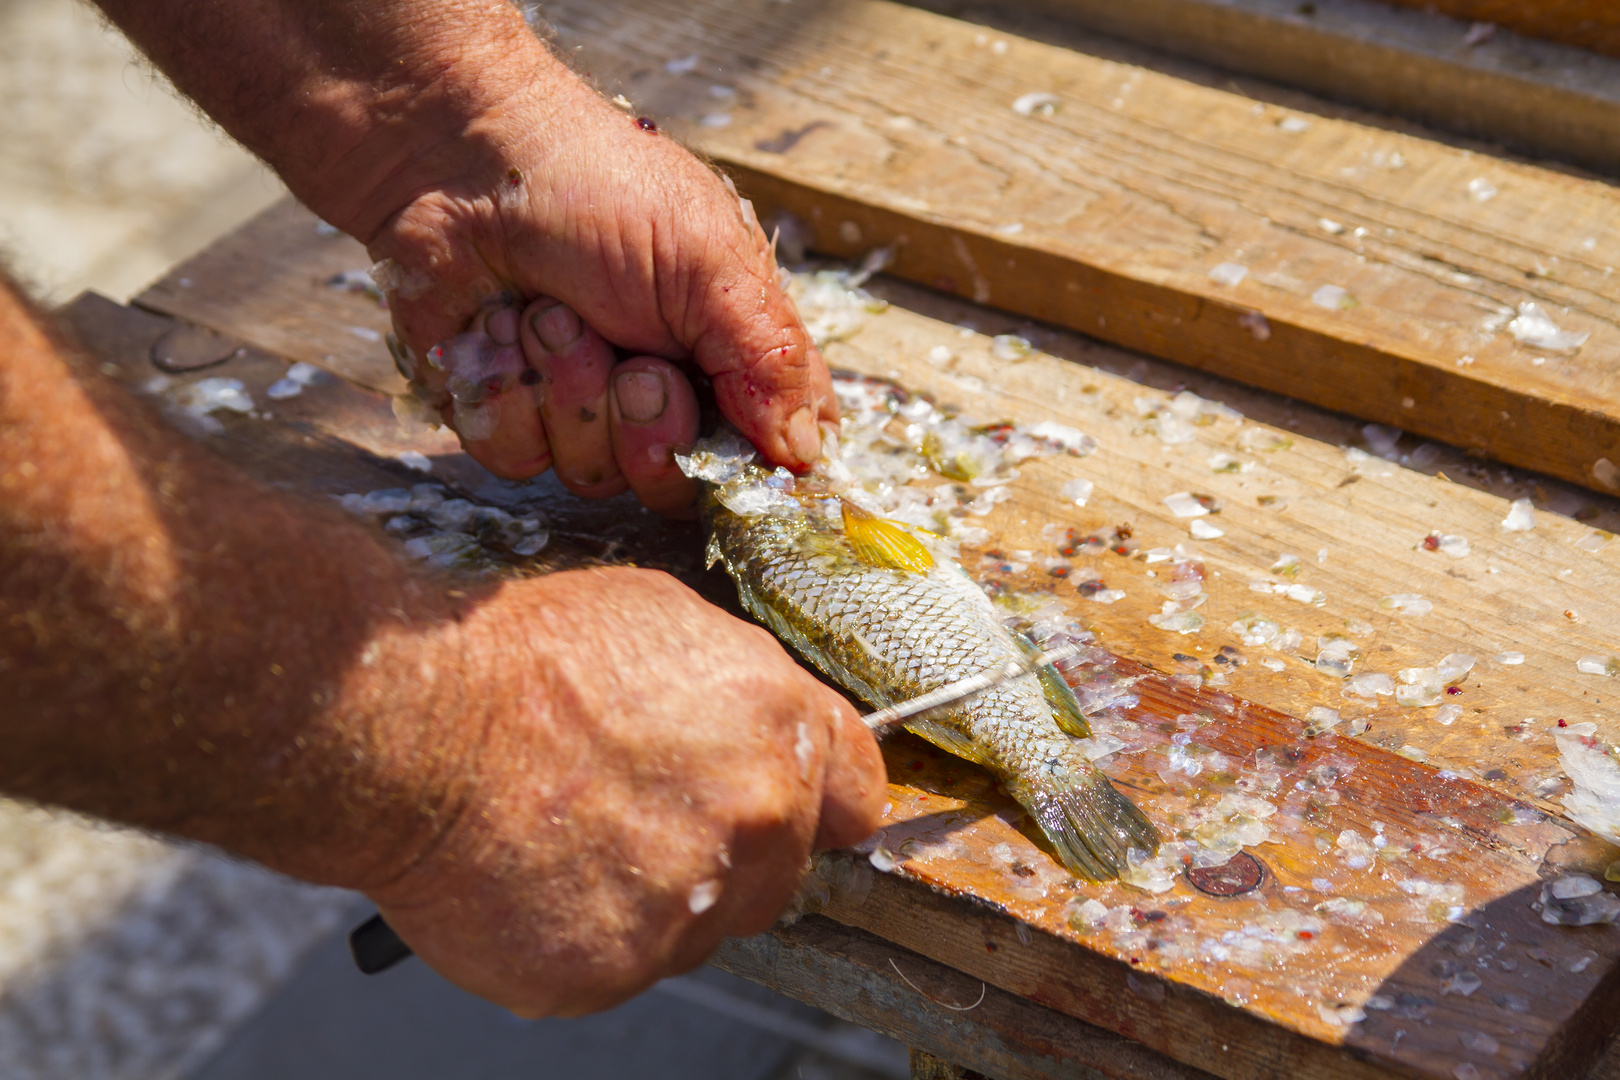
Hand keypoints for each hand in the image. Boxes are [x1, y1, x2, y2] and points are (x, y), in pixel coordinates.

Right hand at [361, 568, 885, 1015]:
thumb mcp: (663, 621)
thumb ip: (740, 691)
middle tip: (642, 815)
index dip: (819, 799)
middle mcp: (756, 820)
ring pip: (700, 926)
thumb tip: (757, 724)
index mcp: (780, 727)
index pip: (856, 792)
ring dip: (656, 898)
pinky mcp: (613, 970)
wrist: (415, 725)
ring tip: (572, 837)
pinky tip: (537, 879)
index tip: (794, 808)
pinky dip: (584, 935)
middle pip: (780, 870)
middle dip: (728, 851)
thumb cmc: (521, 659)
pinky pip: (622, 967)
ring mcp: (690, 906)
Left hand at [369, 62, 835, 515]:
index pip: (773, 451)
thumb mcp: (709, 264)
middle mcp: (665, 393)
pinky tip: (498, 330)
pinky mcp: (509, 415)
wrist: (461, 161)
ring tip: (550, 314)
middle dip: (652, 427)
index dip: (755, 468)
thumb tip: (805, 454)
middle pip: (680, 486)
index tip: (735, 449)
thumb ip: (767, 362)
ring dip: (570, 390)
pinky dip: (507, 393)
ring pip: (595, 476)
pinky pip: (518, 459)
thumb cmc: (599, 191)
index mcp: (732, 354)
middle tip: (633, 361)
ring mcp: (583, 410)